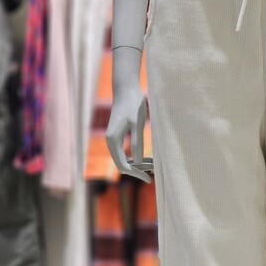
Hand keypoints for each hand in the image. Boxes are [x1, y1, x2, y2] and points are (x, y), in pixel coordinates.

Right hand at [106, 48, 152, 183]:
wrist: (126, 88)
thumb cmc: (132, 104)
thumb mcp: (137, 124)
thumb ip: (137, 143)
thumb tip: (137, 162)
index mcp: (113, 141)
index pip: (123, 166)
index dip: (136, 173)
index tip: (150, 177)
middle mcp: (111, 142)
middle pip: (123, 165)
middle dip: (138, 169)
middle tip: (155, 169)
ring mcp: (114, 139)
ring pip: (125, 159)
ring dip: (138, 164)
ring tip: (154, 165)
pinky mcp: (119, 136)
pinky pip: (126, 153)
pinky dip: (136, 156)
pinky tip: (148, 157)